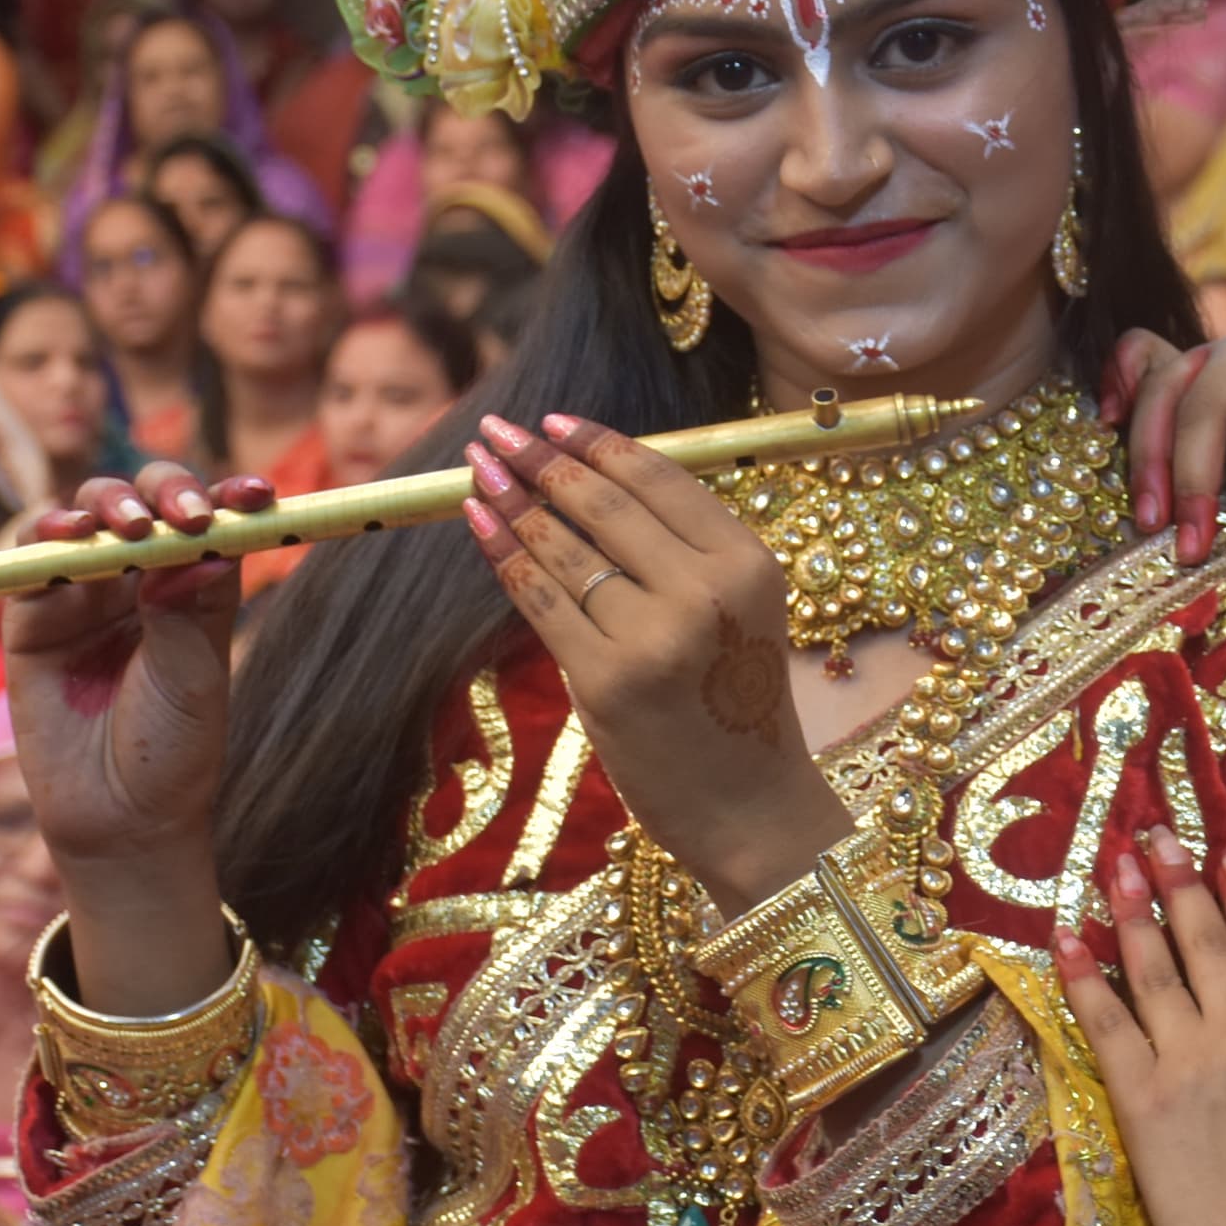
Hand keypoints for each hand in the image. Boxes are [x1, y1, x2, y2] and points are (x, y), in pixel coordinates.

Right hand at [0, 464, 266, 1007]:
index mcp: (197, 587)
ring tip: (126, 525)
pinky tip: (69, 534)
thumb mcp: (194, 677)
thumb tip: (197, 542)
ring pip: (90, 516)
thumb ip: (188, 609)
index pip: (213, 521)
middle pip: (149, 502)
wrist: (120, 817)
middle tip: (185, 514)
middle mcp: (142, 579)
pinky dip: (48, 531)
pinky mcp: (34, 614)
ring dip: (108, 504)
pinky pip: (33, 557)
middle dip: (167, 491)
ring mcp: (87, 592)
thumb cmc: (172, 748)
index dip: (232, 496)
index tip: (258, 496)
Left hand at [462, 413, 851, 906]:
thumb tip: (587, 481)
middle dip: (540, 460)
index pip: (660, 478)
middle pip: (604, 504)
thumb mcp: (736, 612)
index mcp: (748, 562)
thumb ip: (682, 552)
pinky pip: (542, 601)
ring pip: (565, 548)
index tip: (551, 419)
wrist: (749, 806)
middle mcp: (705, 591)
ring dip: (511, 499)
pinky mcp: (605, 679)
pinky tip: (477, 523)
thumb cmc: (734, 705)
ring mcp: (654, 636)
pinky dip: (503, 555)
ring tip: (476, 470)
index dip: (598, 442)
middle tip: (496, 430)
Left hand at [1053, 828, 1225, 1225]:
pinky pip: (1106, 1022)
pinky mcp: (1143, 1097)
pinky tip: (1065, 937)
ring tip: (1112, 864)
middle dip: (1178, 881)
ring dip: (1130, 908)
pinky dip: (1084, 975)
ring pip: (1154, 966)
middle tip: (1154, 834)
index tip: (1223, 845)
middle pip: (1204, 937)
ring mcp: (1190, 1057)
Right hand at [1107, 320, 1225, 563]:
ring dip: (1150, 461)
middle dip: (1195, 481)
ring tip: (1151, 525)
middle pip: (1207, 403)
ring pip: (1165, 391)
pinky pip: (1139, 360)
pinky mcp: (1183, 370)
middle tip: (1192, 550)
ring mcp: (1213, 350)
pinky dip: (1120, 384)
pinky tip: (1108, 423)